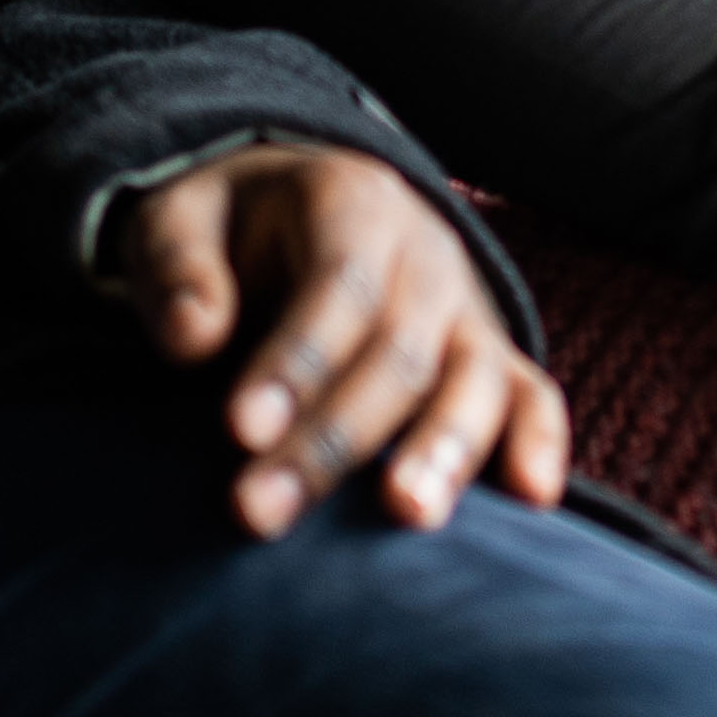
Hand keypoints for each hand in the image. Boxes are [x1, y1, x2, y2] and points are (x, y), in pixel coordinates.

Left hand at [108, 144, 571, 539]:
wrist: (307, 203)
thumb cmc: (233, 227)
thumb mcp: (180, 218)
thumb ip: (178, 268)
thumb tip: (191, 338)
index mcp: (352, 202)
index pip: (336, 285)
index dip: (295, 358)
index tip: (240, 430)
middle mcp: (425, 255)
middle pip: (397, 350)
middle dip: (333, 437)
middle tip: (260, 511)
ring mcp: (465, 308)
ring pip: (476, 377)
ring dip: (444, 448)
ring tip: (407, 513)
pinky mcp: (490, 357)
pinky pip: (531, 394)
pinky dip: (538, 442)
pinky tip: (532, 499)